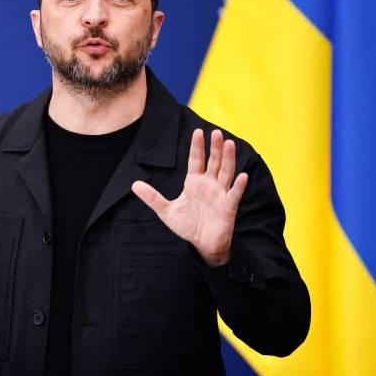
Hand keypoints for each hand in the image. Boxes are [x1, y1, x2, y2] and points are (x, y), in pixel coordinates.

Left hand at [131, 128, 247, 266]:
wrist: (202, 244)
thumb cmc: (188, 225)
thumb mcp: (166, 211)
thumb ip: (152, 197)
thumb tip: (134, 185)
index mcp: (194, 182)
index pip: (196, 160)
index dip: (197, 147)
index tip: (197, 132)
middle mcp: (209, 184)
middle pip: (213, 161)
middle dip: (214, 147)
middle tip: (215, 132)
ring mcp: (220, 194)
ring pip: (226, 172)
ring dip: (228, 159)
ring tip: (229, 144)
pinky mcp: (228, 207)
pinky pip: (234, 194)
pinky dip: (238, 186)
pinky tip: (242, 176)